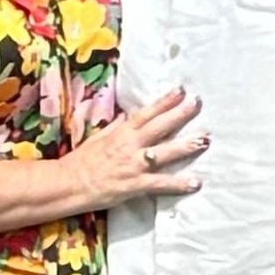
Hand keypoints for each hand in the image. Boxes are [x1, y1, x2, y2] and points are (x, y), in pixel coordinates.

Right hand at [66, 84, 206, 213]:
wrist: (69, 184)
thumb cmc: (82, 161)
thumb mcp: (98, 138)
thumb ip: (115, 127)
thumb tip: (126, 116)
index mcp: (122, 132)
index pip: (147, 112)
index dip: (165, 101)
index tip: (181, 90)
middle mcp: (131, 145)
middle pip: (160, 126)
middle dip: (180, 114)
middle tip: (198, 103)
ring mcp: (134, 165)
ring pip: (165, 152)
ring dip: (186, 146)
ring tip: (205, 140)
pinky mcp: (136, 185)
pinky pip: (161, 184)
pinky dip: (179, 184)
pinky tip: (195, 183)